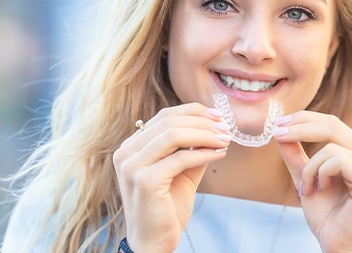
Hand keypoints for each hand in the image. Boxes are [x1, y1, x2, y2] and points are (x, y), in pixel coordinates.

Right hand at [113, 103, 230, 251]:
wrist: (154, 242)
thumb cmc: (167, 207)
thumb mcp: (182, 170)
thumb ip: (192, 148)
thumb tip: (216, 126)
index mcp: (132, 146)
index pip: (164, 116)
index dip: (193, 112)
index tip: (218, 116)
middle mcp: (126, 152)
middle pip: (169, 121)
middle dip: (202, 122)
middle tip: (226, 127)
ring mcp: (132, 166)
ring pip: (174, 135)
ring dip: (205, 134)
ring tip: (225, 139)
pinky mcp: (145, 180)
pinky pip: (181, 158)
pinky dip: (204, 153)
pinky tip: (220, 153)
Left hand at [274, 112, 351, 252]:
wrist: (335, 243)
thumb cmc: (325, 212)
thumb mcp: (304, 176)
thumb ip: (294, 154)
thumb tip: (280, 129)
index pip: (331, 123)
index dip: (304, 119)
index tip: (279, 123)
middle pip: (332, 125)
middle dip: (300, 127)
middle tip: (278, 134)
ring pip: (331, 146)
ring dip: (309, 167)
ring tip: (306, 188)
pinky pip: (338, 160)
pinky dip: (320, 173)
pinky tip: (320, 189)